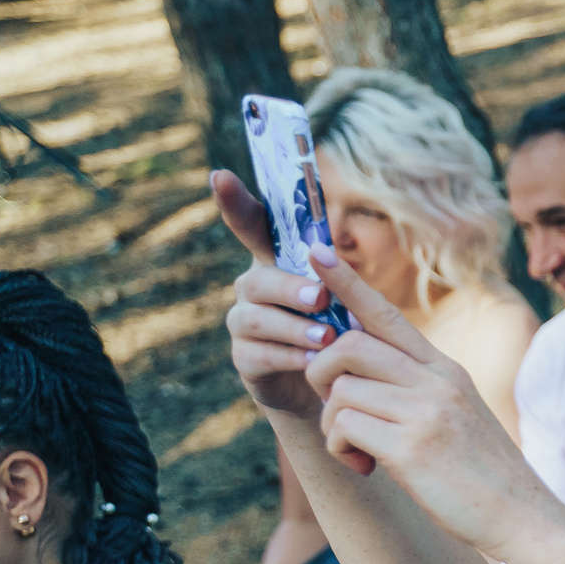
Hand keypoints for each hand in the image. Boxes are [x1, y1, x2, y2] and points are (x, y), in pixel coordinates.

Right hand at [215, 170, 338, 429]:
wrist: (330, 388)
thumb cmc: (340, 331)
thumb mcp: (345, 300)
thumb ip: (336, 276)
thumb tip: (330, 261)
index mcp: (275, 263)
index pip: (251, 226)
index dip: (233, 201)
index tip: (219, 176)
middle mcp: (252, 289)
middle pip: (260, 280)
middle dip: (290, 287)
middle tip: (322, 298)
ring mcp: (244, 324)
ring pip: (257, 318)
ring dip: (293, 326)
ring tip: (326, 337)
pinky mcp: (246, 359)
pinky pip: (259, 354)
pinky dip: (289, 357)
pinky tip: (313, 363)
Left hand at [293, 239, 564, 563]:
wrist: (524, 519)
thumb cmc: (485, 477)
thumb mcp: (459, 418)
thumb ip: (419, 390)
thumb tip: (360, 379)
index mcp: (446, 371)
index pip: (388, 315)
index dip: (347, 283)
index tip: (316, 252)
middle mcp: (437, 382)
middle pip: (348, 346)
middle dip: (320, 373)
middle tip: (331, 406)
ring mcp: (425, 412)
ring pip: (339, 391)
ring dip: (332, 424)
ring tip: (357, 451)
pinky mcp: (410, 448)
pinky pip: (342, 427)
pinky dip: (339, 449)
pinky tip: (364, 467)